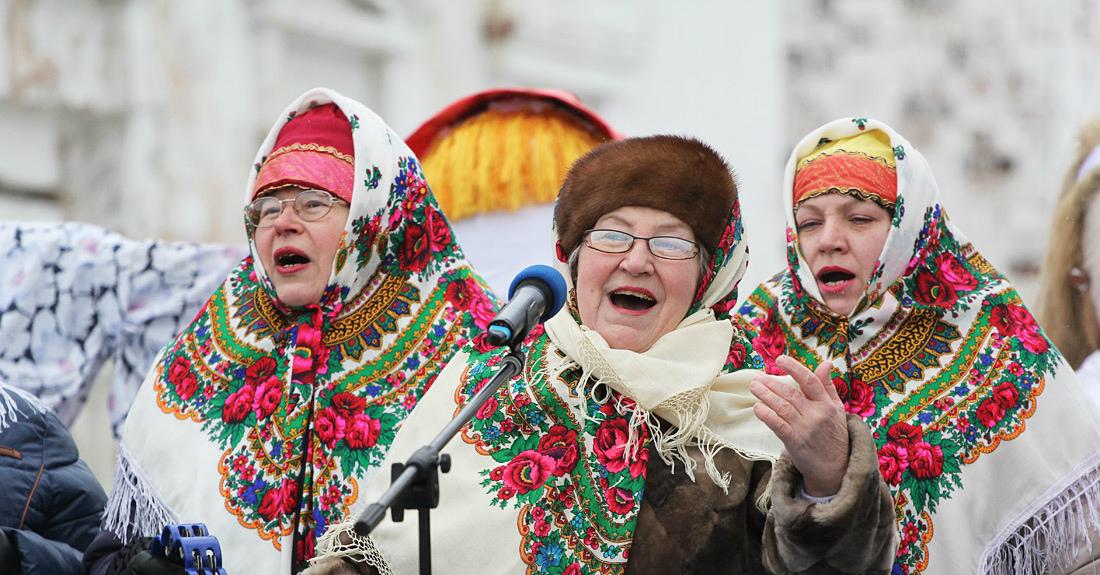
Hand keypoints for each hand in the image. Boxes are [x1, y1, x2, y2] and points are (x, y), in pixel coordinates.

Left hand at [750, 354, 848, 496]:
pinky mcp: (795, 442)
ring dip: (765, 395)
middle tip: (756, 377)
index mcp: (827, 404)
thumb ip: (828, 386)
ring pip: (782, 407)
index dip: (794, 368)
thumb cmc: (835, 435)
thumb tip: (827, 363)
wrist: (835, 468)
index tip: (780, 359)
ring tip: (753, 387)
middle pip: (791, 393)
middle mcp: (816, 414)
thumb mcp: (837, 409)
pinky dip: (767, 415)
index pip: (809, 381)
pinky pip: (778, 425)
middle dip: (772, 383)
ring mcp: (805, 428)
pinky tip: (757, 407)